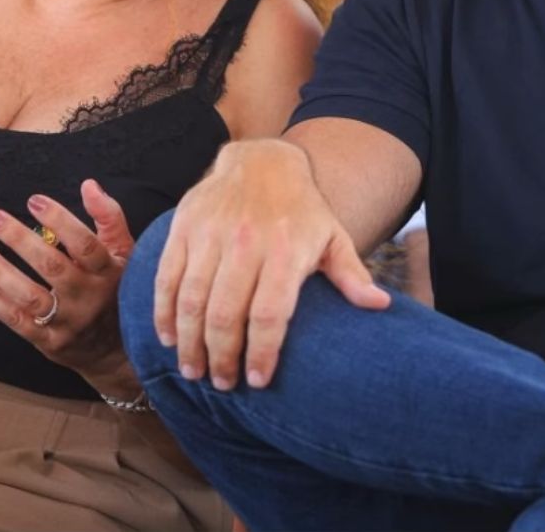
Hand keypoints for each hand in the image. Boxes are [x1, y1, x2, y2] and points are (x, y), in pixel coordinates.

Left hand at [0, 180, 136, 388]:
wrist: (118, 350)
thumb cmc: (117, 288)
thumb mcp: (124, 253)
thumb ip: (109, 218)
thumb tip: (89, 185)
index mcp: (109, 272)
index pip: (84, 244)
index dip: (60, 220)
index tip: (33, 200)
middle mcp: (89, 298)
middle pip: (52, 267)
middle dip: (19, 240)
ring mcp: (69, 323)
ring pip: (30, 296)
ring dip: (0, 271)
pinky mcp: (50, 342)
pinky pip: (18, 321)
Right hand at [154, 140, 388, 392]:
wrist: (261, 160)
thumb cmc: (301, 209)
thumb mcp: (332, 236)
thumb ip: (351, 274)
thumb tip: (381, 305)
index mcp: (285, 251)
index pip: (268, 314)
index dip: (260, 352)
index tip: (257, 381)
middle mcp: (245, 243)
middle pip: (225, 314)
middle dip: (220, 357)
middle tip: (221, 383)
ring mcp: (210, 234)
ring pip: (192, 300)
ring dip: (189, 343)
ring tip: (192, 370)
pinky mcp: (184, 228)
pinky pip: (167, 277)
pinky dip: (163, 312)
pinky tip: (168, 337)